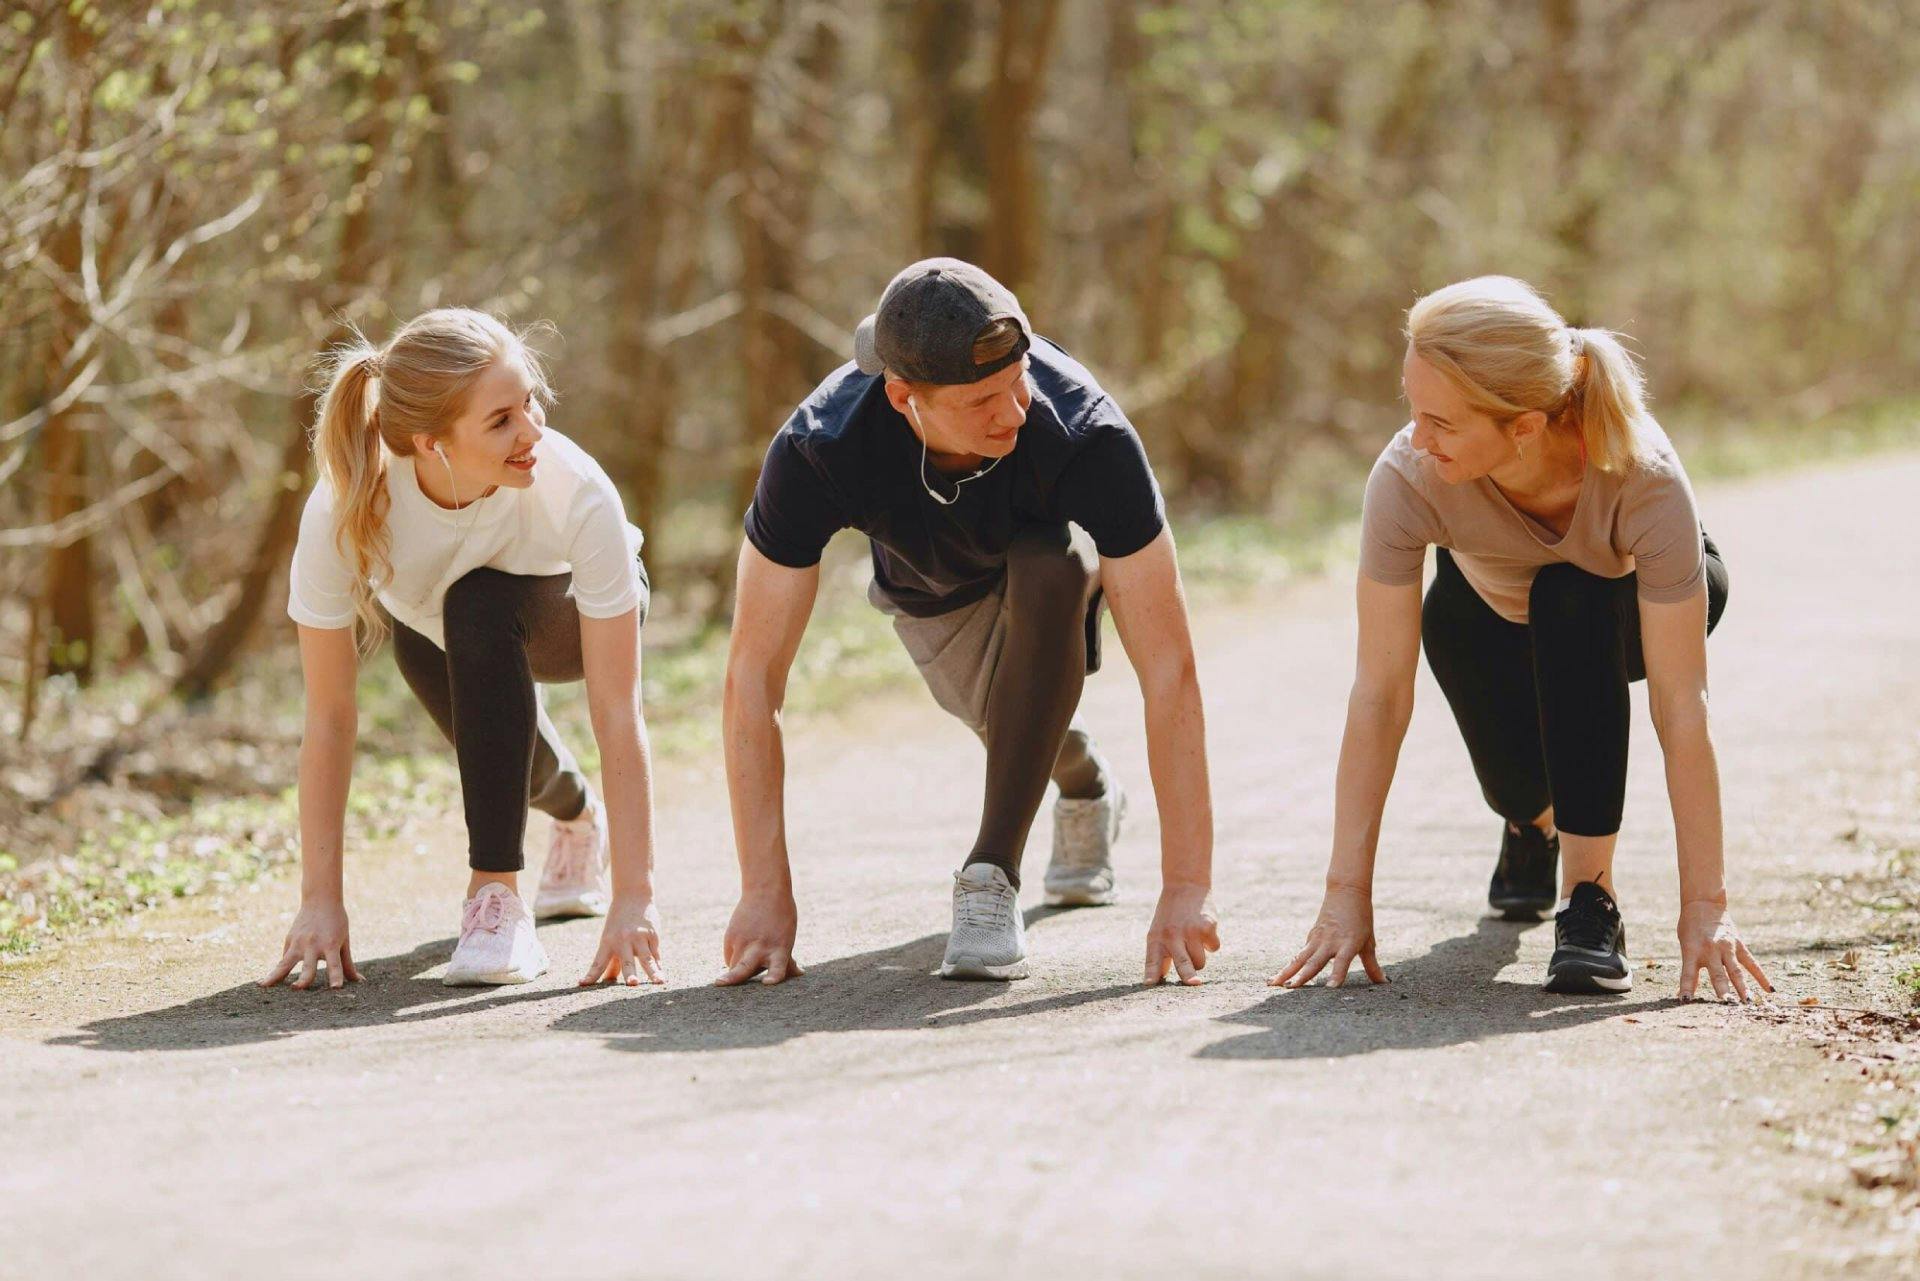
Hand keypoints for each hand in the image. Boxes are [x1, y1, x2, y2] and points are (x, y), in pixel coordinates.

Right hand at [261, 898, 361, 989]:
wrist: (321, 900)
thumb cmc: (337, 923)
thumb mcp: (344, 941)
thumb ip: (348, 963)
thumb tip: (360, 982)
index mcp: (331, 944)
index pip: (335, 964)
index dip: (336, 976)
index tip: (336, 988)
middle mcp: (314, 944)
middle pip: (308, 966)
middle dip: (303, 978)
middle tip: (297, 988)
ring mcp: (299, 942)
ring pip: (285, 962)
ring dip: (276, 975)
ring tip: (264, 985)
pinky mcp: (289, 940)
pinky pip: (283, 959)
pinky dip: (275, 970)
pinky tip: (265, 982)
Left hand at [579, 894, 665, 985]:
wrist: (633, 896)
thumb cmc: (618, 923)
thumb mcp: (610, 938)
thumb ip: (611, 961)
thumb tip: (607, 981)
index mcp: (608, 942)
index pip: (598, 962)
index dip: (591, 974)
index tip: (582, 984)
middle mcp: (623, 940)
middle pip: (626, 961)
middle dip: (629, 972)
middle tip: (632, 983)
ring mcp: (640, 937)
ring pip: (648, 959)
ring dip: (654, 971)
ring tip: (660, 982)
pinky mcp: (653, 935)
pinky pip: (655, 954)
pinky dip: (658, 966)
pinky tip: (661, 977)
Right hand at [715, 887, 801, 985]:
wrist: (765, 891)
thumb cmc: (782, 919)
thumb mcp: (787, 939)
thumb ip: (788, 959)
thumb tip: (799, 973)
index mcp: (780, 949)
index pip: (778, 966)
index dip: (774, 976)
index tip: (768, 983)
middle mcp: (760, 947)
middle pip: (743, 968)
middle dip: (732, 978)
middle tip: (719, 983)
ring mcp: (743, 941)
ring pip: (734, 967)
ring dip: (736, 974)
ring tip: (729, 980)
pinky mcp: (731, 936)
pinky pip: (730, 957)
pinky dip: (735, 959)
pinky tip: (743, 949)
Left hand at [1144, 884, 1220, 984]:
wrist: (1186, 886)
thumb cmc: (1170, 914)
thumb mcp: (1158, 931)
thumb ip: (1160, 954)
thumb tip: (1158, 978)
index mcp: (1156, 938)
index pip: (1152, 959)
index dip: (1152, 973)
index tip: (1149, 984)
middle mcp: (1172, 935)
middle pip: (1182, 963)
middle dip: (1188, 976)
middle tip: (1194, 984)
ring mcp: (1191, 931)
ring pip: (1200, 961)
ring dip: (1199, 959)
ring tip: (1194, 944)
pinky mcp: (1207, 927)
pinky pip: (1214, 948)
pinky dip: (1211, 944)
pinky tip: (1204, 931)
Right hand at [1270, 885, 1385, 987]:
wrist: (1347, 892)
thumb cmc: (1361, 918)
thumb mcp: (1369, 942)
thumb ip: (1372, 965)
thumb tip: (1384, 983)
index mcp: (1348, 943)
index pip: (1342, 962)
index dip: (1337, 974)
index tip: (1331, 988)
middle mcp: (1330, 941)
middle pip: (1314, 961)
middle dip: (1301, 976)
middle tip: (1290, 988)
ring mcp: (1318, 938)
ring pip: (1300, 958)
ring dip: (1287, 971)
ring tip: (1273, 983)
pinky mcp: (1311, 937)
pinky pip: (1300, 954)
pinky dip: (1289, 965)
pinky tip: (1279, 977)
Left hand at [1677, 899, 1771, 1001]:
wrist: (1704, 903)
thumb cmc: (1690, 927)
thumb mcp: (1685, 946)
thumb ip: (1690, 968)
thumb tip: (1687, 995)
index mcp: (1692, 950)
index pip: (1688, 973)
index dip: (1686, 988)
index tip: (1685, 1001)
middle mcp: (1710, 950)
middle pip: (1717, 974)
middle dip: (1722, 990)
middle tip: (1726, 1004)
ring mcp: (1727, 947)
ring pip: (1736, 971)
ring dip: (1743, 988)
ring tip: (1748, 1003)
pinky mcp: (1739, 945)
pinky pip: (1752, 964)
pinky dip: (1761, 977)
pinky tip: (1769, 990)